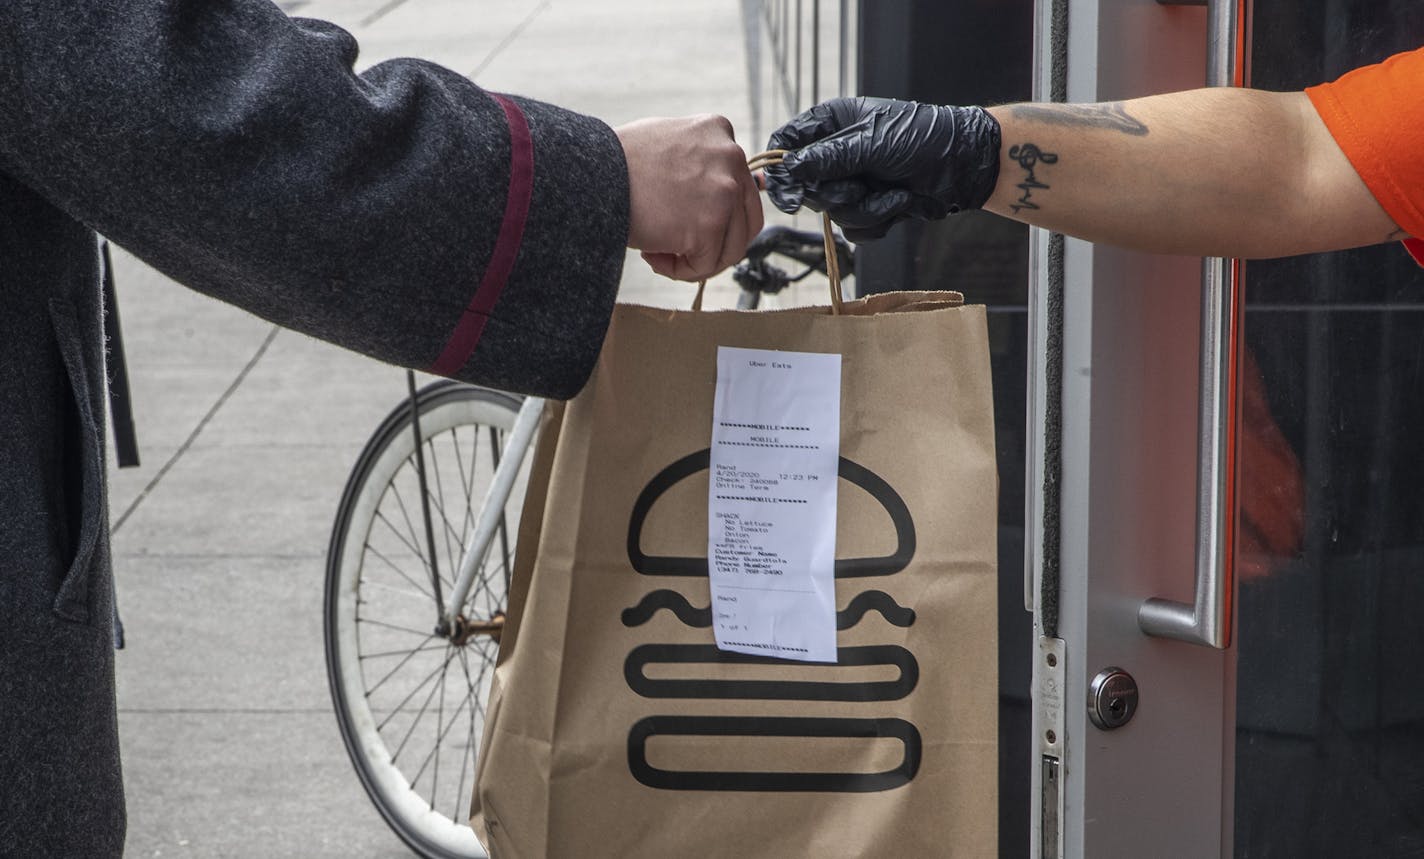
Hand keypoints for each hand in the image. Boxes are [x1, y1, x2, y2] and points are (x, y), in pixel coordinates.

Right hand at [615, 115, 762, 280]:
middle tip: (681, 247)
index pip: (740, 185)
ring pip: (730, 248)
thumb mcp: (667, 141)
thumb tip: (716, 192)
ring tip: (660, 252)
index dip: (715, 213)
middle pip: (746, 220)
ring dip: (697, 259)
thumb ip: (698, 159)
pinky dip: (680, 271)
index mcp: (720, 131)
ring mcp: (725, 192)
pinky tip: (653, 255)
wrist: (592, 175)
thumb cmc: (617, 162)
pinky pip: (706, 266)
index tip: (683, 218)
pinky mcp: (710, 226)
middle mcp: (731, 157)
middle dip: (716, 242)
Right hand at [763, 97, 1000, 241]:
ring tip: (894, 194)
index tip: (789, 195)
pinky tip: (901, 203)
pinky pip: (853, 229)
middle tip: (860, 186)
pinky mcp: (869, 207)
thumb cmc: (923, 139)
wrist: (965, 166)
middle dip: (837, 193)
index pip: (786, 142)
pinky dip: (878, 221)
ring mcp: (853, 181)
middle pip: (808, 186)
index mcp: (832, 123)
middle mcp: (837, 152)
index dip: (781, 169)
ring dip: (865, 209)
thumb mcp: (872, 143)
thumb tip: (790, 167)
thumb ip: (828, 157)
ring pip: (833, 212)